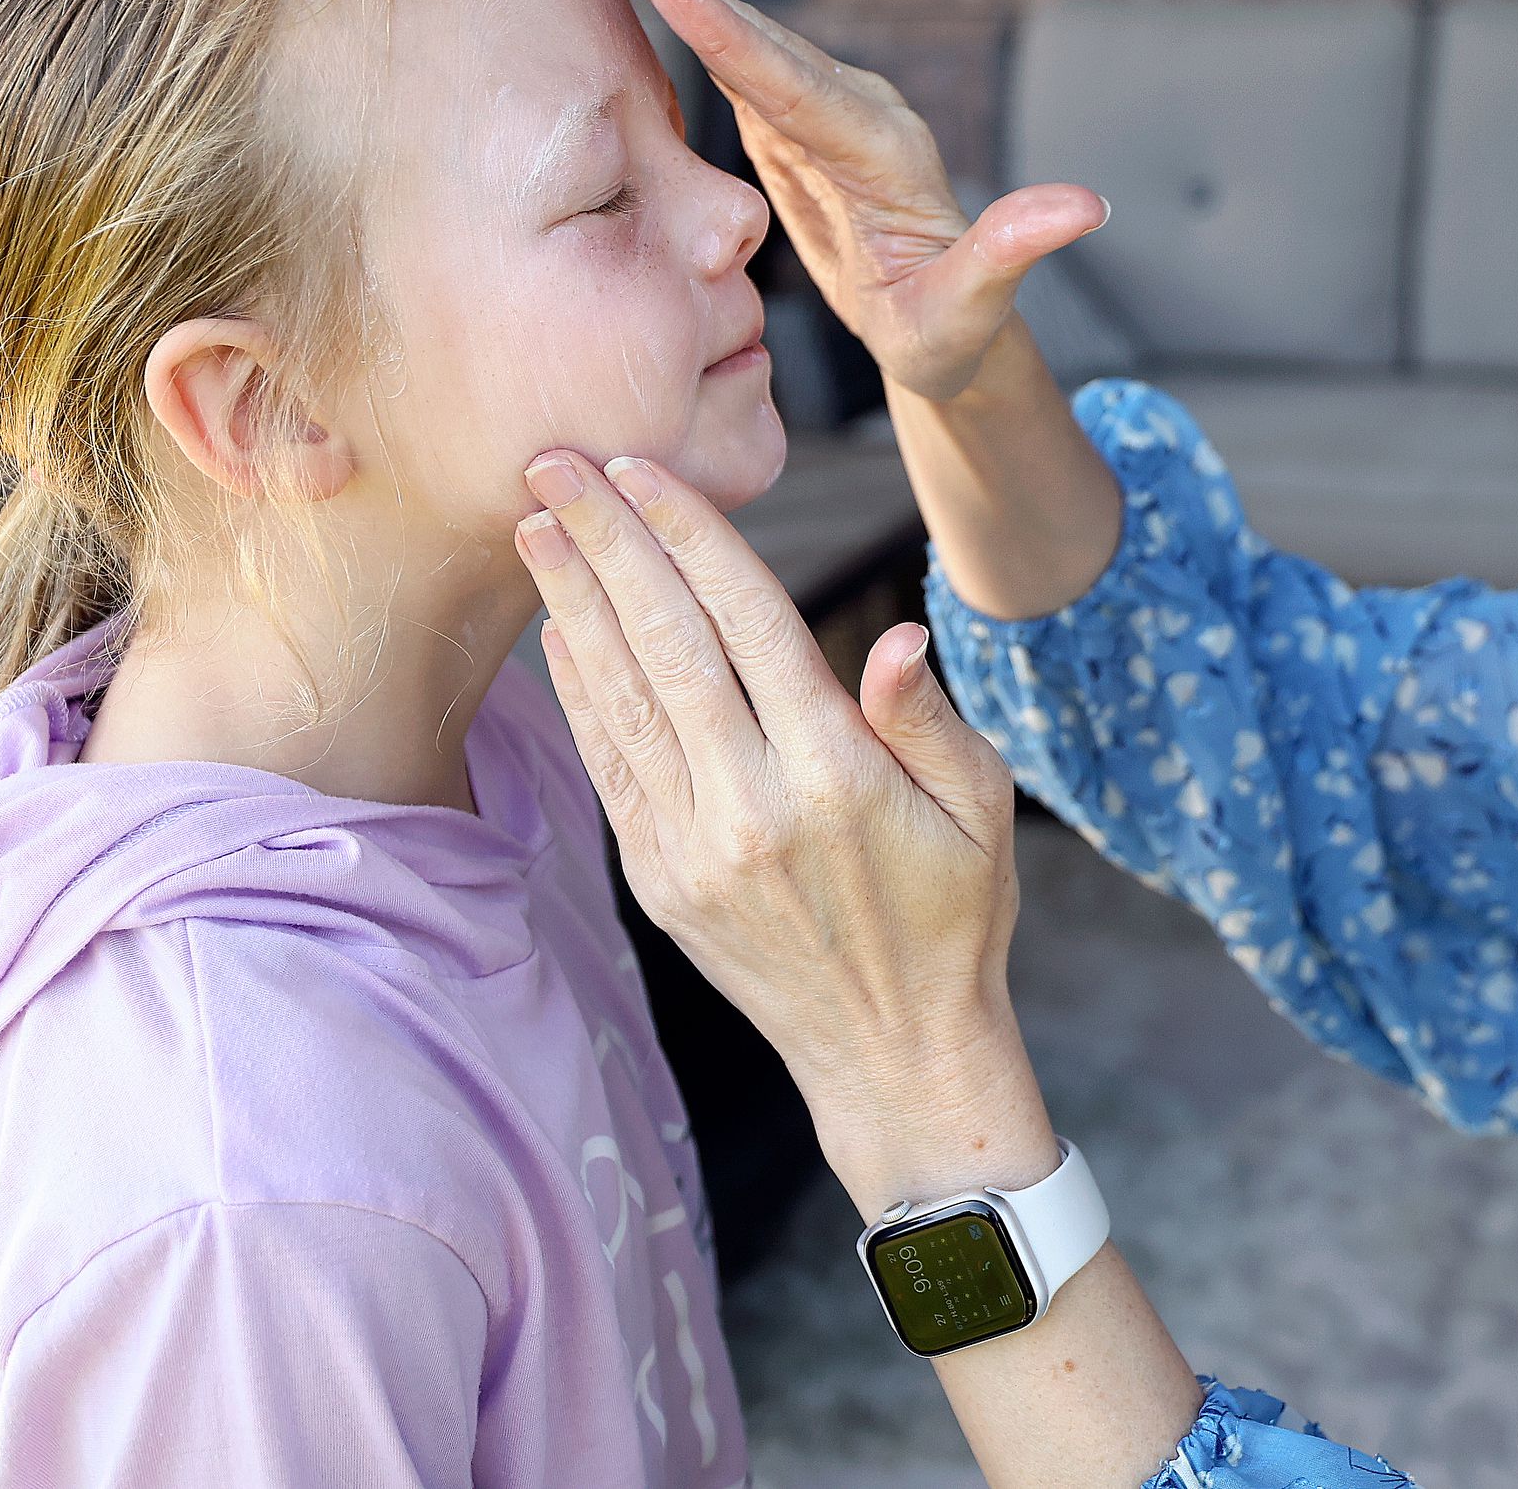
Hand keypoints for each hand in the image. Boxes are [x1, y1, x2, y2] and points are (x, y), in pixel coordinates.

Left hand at [516, 446, 1058, 1209]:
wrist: (895, 1054)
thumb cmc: (954, 915)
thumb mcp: (982, 809)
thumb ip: (929, 718)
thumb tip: (896, 635)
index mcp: (835, 773)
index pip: (747, 622)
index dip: (689, 535)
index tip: (642, 467)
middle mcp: (751, 805)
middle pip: (664, 643)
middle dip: (606, 543)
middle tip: (553, 463)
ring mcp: (694, 848)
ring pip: (620, 698)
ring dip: (572, 603)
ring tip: (536, 524)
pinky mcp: (660, 881)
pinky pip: (610, 766)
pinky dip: (580, 691)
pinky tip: (560, 630)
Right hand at [602, 0, 1108, 401]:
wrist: (948, 334)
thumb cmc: (954, 333)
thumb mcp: (978, 306)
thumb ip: (1016, 250)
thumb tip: (1086, 207)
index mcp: (884, 148)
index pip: (795, 84)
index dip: (730, 31)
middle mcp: (858, 113)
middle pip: (763, 40)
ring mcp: (829, 114)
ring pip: (749, 40)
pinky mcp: (802, 128)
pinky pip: (745, 65)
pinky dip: (704, 13)